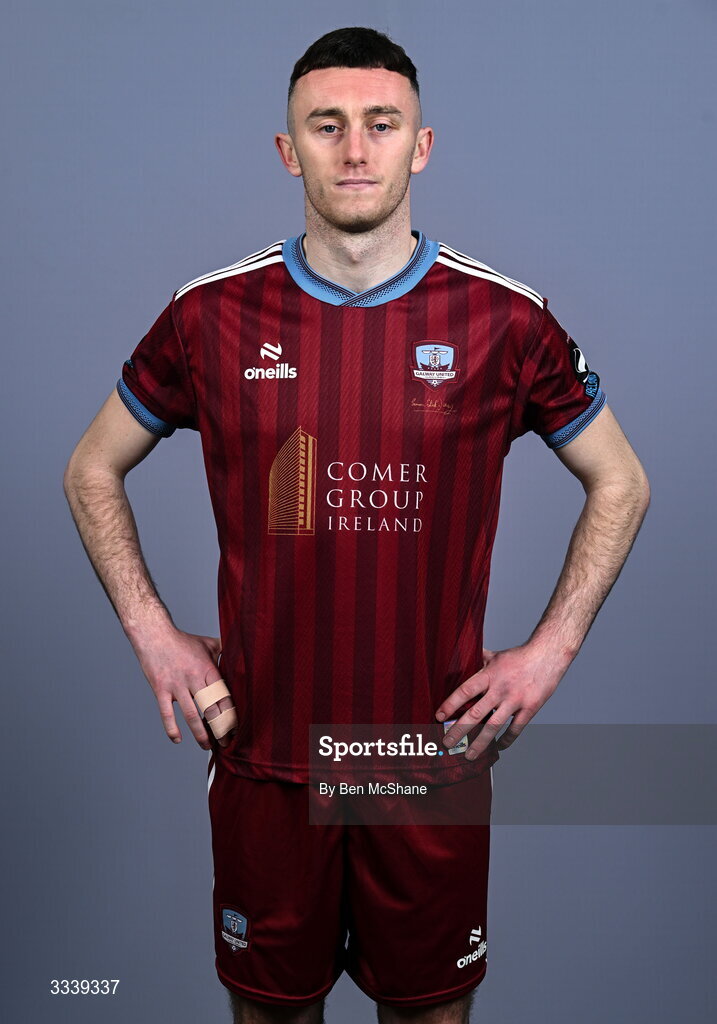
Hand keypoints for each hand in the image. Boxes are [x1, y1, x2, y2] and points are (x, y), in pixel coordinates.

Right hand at [133, 627, 235, 749]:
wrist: (154, 635)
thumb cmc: (183, 641)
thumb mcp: (208, 643)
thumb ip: (225, 651)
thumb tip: (242, 652)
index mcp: (208, 669)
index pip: (224, 696)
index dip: (231, 714)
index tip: (237, 729)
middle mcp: (194, 678)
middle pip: (211, 709)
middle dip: (220, 729)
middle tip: (226, 743)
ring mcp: (176, 685)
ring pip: (191, 715)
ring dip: (200, 734)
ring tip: (206, 746)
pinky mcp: (160, 689)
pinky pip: (166, 713)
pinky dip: (171, 729)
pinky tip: (177, 740)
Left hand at [435, 643, 570, 758]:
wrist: (548, 655)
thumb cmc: (519, 656)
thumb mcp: (495, 655)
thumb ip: (478, 660)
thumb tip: (461, 656)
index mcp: (489, 674)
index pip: (465, 691)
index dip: (450, 704)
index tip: (439, 717)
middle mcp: (501, 689)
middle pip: (476, 713)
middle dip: (459, 730)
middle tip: (447, 743)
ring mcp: (515, 701)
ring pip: (494, 726)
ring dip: (480, 743)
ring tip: (469, 755)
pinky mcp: (529, 709)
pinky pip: (515, 729)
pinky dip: (506, 741)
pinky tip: (498, 748)